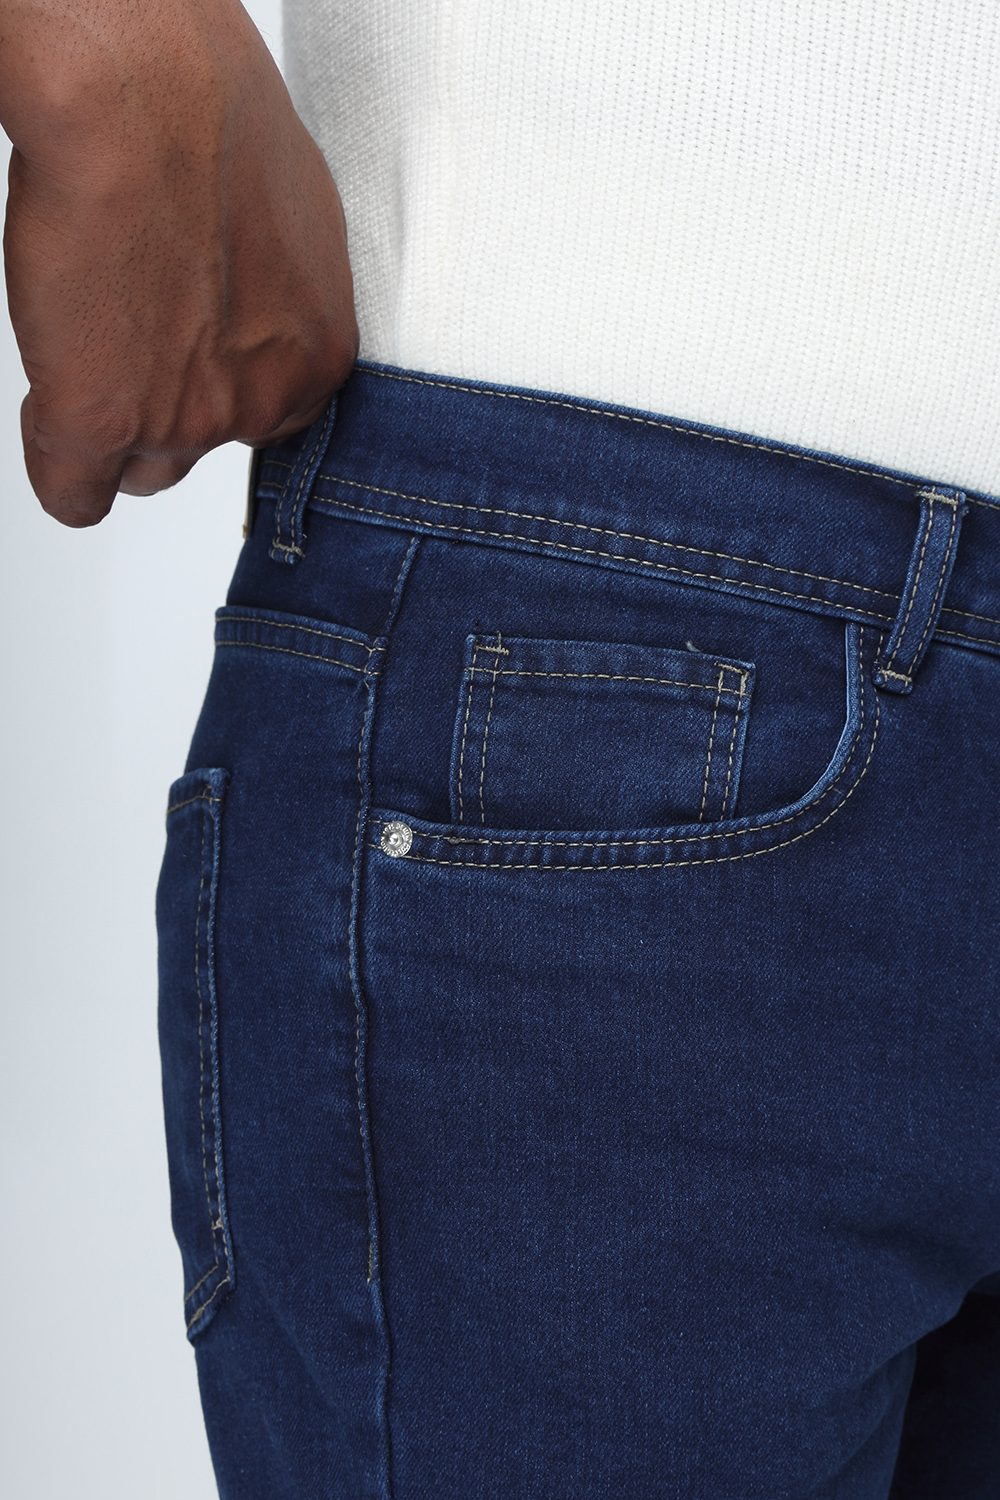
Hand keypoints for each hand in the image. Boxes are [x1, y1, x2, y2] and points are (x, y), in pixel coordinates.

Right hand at [1, 0, 356, 525]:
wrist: (139, 101)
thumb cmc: (210, 121)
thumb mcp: (291, 218)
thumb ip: (278, 289)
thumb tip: (247, 298)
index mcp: (317, 356)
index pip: (272, 422)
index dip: (221, 388)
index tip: (191, 360)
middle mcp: (262, 402)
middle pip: (210, 450)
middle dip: (172, 414)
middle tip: (135, 351)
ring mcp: (184, 423)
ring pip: (146, 470)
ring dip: (119, 434)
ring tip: (90, 361)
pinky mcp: (103, 423)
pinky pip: (76, 493)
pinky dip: (64, 473)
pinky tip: (56, 434)